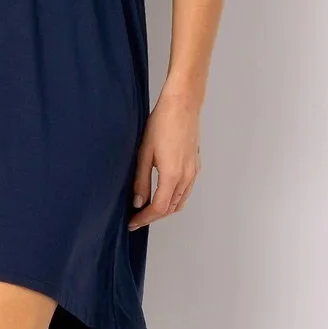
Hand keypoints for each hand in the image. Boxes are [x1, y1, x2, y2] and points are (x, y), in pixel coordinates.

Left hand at [129, 91, 200, 229]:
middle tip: (136, 218)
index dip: (144, 218)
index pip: (158, 208)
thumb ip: (141, 180)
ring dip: (164, 209)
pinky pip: (186, 190)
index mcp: (172, 176)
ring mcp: (193, 172)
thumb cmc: (161, 124)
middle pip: (170, 208)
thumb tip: (138, 202)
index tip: (132, 223)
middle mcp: (186, 177)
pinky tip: (163, 194)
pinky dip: (174, 198)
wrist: (182, 105)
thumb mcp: (144, 153)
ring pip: (180, 201)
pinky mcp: (196, 165)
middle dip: (153, 216)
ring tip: (147, 209)